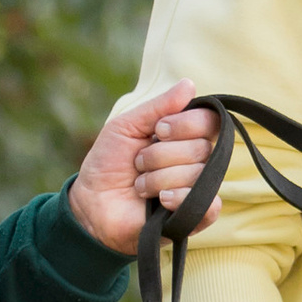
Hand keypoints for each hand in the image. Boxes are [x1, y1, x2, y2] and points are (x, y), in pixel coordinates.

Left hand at [67, 80, 224, 256]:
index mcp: (183, 136)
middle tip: (139, 163)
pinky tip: (160, 201)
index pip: (209, 121)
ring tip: (140, 186)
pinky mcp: (194, 216)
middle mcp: (195, 161)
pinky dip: (180, 199)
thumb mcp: (127, 126)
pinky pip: (209, 205)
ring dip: (159, 179)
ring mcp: (196, 189)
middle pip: (202, 148)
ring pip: (197, 175)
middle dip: (160, 155)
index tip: (158, 130)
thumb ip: (158, 106)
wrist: (92, 203)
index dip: (186, 123)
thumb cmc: (108, 163)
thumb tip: (189, 84)